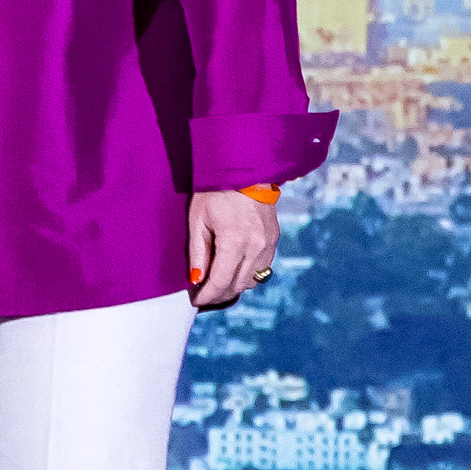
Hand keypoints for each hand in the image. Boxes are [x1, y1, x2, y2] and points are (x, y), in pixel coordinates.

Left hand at [186, 188, 280, 310]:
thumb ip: (198, 252)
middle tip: (203, 294)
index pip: (221, 281)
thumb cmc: (215, 191)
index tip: (196, 301)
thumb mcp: (198, 220)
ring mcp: (269, 243)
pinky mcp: (274, 238)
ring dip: (234, 286)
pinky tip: (234, 270)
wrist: (245, 169)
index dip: (207, 295)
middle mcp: (256, 246)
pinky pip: (262, 267)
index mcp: (235, 242)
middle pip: (238, 285)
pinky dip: (248, 274)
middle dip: (219, 294)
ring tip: (217, 284)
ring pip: (252, 279)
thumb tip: (196, 280)